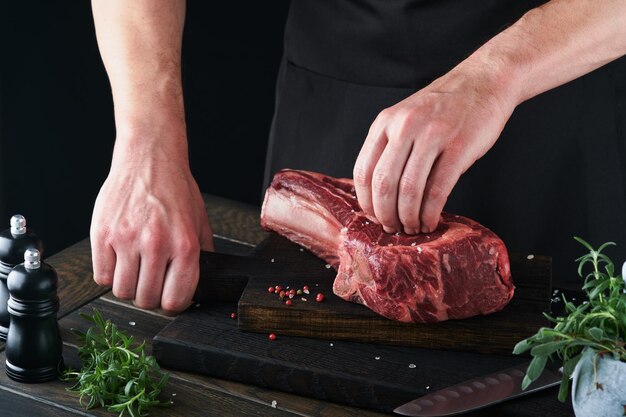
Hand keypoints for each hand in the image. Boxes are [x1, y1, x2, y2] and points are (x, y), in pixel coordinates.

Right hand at [90, 157, 212, 312]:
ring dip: (129, 286)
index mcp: (184, 245)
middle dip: (150, 296)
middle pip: (147, 300)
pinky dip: (109, 274)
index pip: (176, 300)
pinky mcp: (102, 234)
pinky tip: (119, 260)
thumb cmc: (175, 188)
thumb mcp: (200, 221)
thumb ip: (203, 254)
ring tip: (135, 269)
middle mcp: (156, 244)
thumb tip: (201, 284)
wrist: (149, 158)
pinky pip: (101, 276)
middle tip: (151, 282)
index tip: (169, 297)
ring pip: (122, 291)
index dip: (173, 303)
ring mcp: (127, 239)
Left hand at [353, 64, 516, 233]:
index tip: (373, 217)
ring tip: (412, 228)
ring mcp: (432, 136)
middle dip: (385, 215)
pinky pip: (437, 190)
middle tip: (392, 228)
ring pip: (409, 190)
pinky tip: (430, 221)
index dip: (366, 201)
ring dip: (408, 217)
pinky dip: (430, 212)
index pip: (364, 171)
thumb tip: (379, 194)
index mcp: (385, 122)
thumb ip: (389, 147)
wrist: (483, 82)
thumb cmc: (443, 107)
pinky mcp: (458, 148)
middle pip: (383, 184)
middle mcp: (404, 127)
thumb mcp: (405, 118)